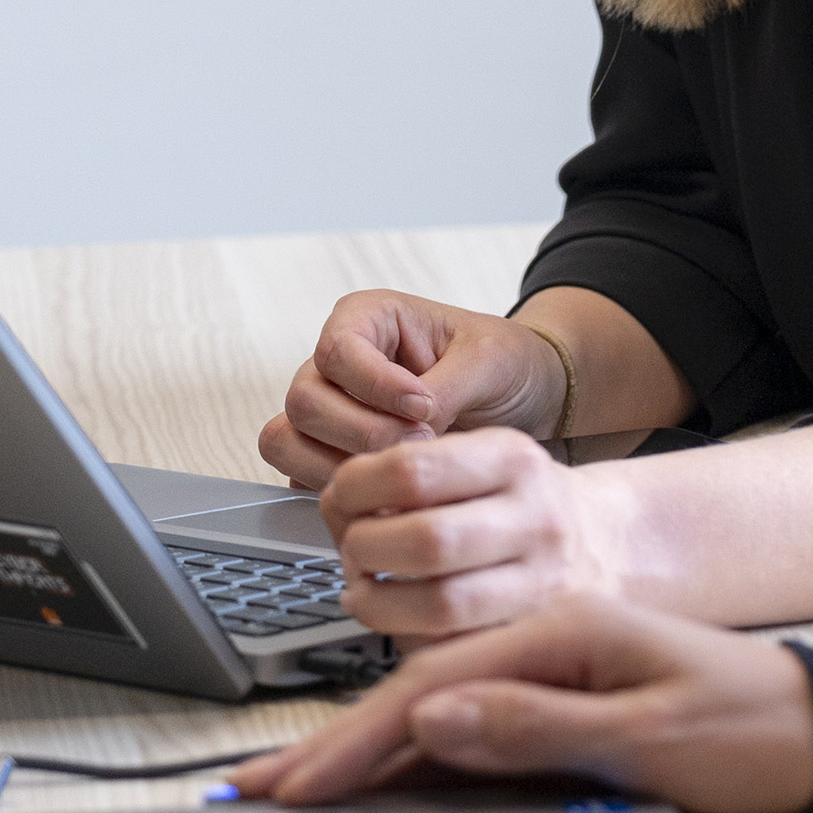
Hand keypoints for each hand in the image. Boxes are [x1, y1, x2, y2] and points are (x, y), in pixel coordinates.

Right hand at [226, 593, 812, 812]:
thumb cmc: (759, 727)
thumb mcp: (651, 733)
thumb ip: (541, 726)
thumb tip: (441, 716)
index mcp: (563, 632)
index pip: (433, 690)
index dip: (354, 742)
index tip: (294, 787)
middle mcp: (548, 648)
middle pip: (417, 701)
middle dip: (330, 750)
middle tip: (249, 794)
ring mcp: (553, 682)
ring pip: (435, 722)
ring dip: (359, 758)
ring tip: (283, 795)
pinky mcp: (564, 717)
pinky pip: (472, 741)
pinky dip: (411, 766)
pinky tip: (368, 790)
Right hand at [263, 293, 560, 483]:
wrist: (524, 399)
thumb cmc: (503, 363)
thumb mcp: (487, 360)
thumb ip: (444, 386)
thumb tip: (409, 424)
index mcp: (367, 319)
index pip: (336, 351)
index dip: (374, 386)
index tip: (423, 407)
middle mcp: (337, 365)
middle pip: (304, 401)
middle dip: (363, 432)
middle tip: (421, 443)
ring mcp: (329, 413)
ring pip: (288, 441)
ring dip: (341, 466)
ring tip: (402, 468)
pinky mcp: (330, 457)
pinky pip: (302, 479)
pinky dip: (339, 493)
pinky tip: (388, 493)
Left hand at [312, 433, 653, 639]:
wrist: (600, 544)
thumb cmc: (517, 502)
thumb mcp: (480, 459)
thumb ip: (409, 472)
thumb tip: (335, 502)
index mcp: (514, 459)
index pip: (412, 469)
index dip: (356, 488)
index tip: (341, 497)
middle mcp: (536, 519)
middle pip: (425, 540)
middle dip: (364, 549)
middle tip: (352, 551)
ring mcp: (542, 584)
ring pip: (440, 606)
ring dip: (378, 603)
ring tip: (363, 591)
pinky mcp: (533, 636)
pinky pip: (454, 649)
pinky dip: (407, 639)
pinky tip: (397, 621)